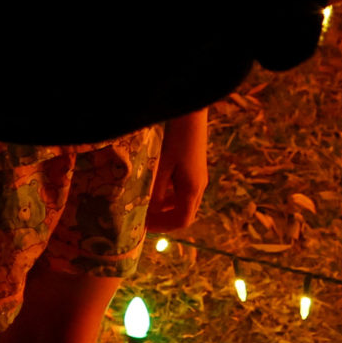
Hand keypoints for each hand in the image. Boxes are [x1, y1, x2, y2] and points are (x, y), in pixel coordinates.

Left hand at [145, 109, 208, 229]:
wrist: (191, 115)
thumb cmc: (176, 139)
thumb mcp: (162, 165)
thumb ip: (155, 190)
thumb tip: (148, 211)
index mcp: (192, 189)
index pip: (182, 220)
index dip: (163, 227)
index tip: (144, 227)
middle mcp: (199, 187)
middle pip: (184, 214)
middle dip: (163, 220)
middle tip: (142, 218)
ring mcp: (198, 179)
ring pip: (182, 203)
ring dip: (165, 208)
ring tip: (145, 205)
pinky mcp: (194, 170)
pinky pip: (182, 191)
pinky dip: (168, 196)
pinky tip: (153, 188)